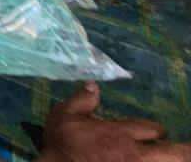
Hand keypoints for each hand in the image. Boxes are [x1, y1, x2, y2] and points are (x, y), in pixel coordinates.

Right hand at [41, 83, 190, 161]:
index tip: (157, 134)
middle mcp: (134, 153)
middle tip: (189, 151)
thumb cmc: (61, 143)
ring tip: (182, 156)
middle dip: (184, 151)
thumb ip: (81, 99)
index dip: (158, 131)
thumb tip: (94, 85)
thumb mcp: (63, 114)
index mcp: (120, 133)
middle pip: (175, 154)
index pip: (154, 130)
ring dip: (173, 159)